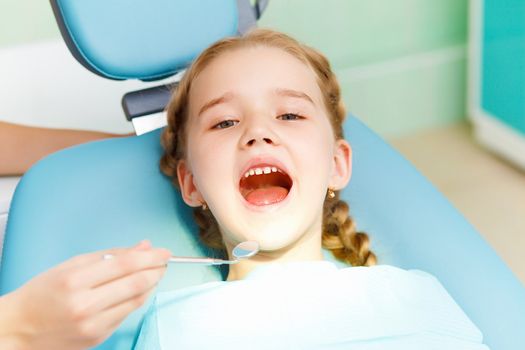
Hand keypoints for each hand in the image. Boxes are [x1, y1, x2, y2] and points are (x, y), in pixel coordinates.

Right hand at [0, 240, 170, 349]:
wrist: (19, 329)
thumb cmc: (42, 293)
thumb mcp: (72, 265)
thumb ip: (110, 255)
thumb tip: (143, 247)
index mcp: (75, 280)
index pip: (125, 264)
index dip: (150, 256)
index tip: (164, 251)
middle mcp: (85, 305)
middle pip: (136, 283)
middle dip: (157, 269)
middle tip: (164, 261)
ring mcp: (93, 324)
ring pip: (137, 300)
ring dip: (151, 284)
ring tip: (154, 272)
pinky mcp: (98, 337)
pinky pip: (127, 314)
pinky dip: (137, 299)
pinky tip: (137, 289)